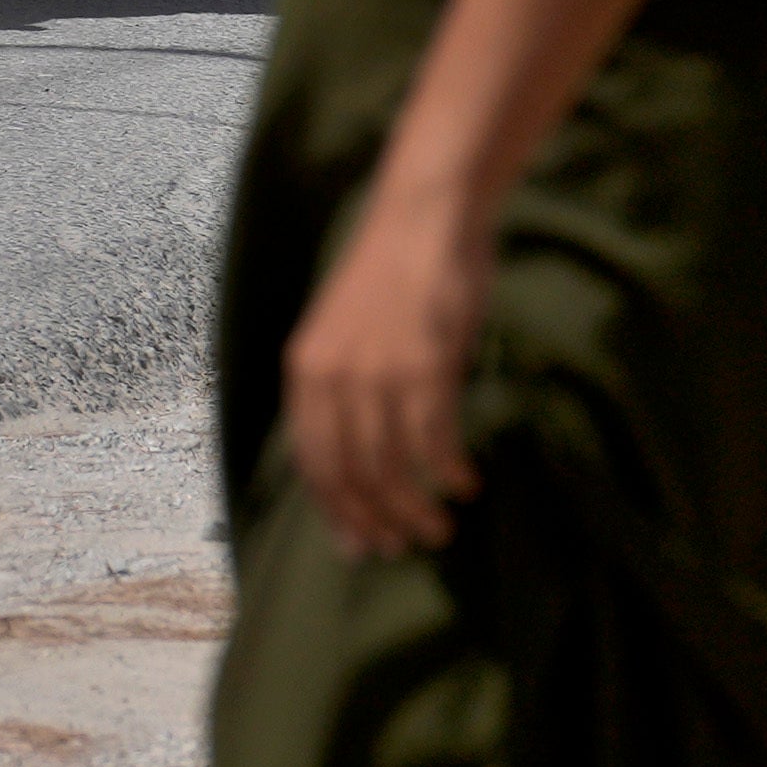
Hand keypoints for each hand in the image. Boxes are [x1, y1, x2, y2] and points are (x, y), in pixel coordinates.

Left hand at [282, 189, 490, 556]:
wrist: (422, 219)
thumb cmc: (390, 279)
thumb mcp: (343, 336)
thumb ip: (341, 391)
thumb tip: (355, 457)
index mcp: (303, 370)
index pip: (309, 459)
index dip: (334, 508)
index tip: (356, 543)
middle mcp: (332, 376)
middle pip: (346, 472)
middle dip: (374, 520)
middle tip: (403, 546)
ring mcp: (378, 371)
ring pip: (389, 466)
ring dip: (416, 508)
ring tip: (438, 528)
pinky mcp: (425, 365)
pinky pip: (433, 439)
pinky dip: (447, 471)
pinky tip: (463, 482)